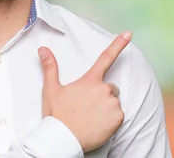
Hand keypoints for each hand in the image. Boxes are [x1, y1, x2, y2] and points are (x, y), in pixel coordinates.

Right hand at [38, 31, 132, 151]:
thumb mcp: (51, 90)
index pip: (106, 57)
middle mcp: (104, 89)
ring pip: (114, 101)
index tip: (129, 33)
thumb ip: (50, 67)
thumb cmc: (57, 116)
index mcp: (90, 80)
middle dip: (102, 94)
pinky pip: (118, 115)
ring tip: (91, 117)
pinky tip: (98, 125)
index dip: (119, 44)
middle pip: (110, 87)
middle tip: (87, 106)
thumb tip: (43, 49)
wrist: (63, 140)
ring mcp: (112, 104)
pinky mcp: (118, 118)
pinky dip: (111, 120)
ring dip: (106, 107)